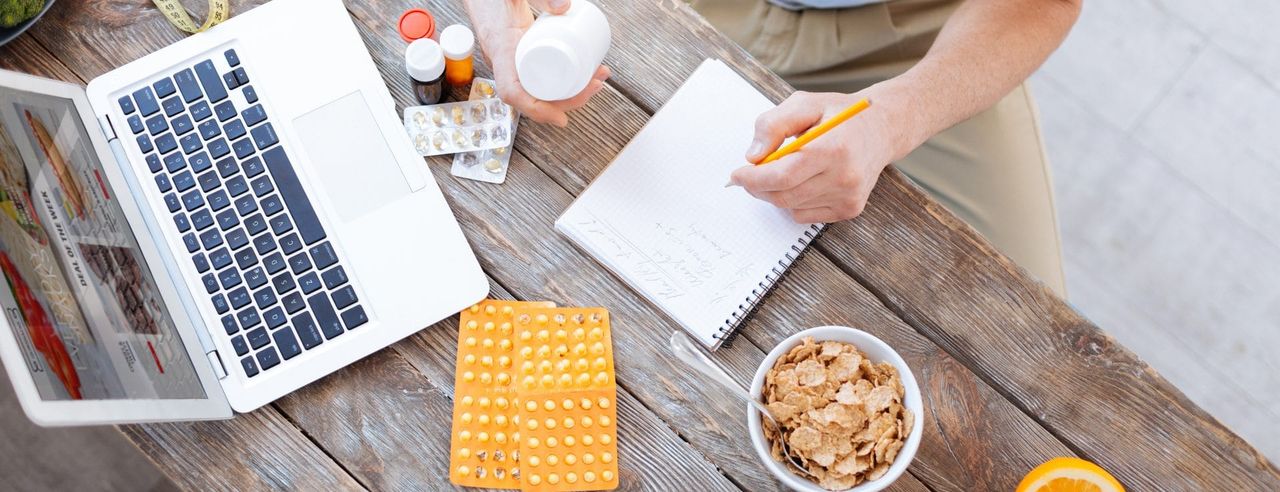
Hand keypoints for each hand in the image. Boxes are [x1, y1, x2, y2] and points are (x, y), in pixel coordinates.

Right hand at [464, 0, 610, 126]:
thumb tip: (565, 7)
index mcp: (501, 51)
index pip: (512, 92)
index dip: (536, 110)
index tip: (560, 118)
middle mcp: (506, 63)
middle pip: (536, 97)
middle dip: (569, 100)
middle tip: (597, 85)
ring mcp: (515, 63)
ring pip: (543, 90)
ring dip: (571, 92)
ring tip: (598, 78)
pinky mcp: (525, 57)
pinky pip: (542, 79)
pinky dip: (564, 82)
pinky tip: (584, 75)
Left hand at [727, 89, 905, 222]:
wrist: (882, 129)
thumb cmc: (840, 114)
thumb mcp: (804, 104)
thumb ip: (774, 125)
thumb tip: (753, 155)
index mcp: (833, 148)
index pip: (783, 175)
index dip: (754, 179)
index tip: (736, 175)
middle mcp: (844, 177)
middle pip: (784, 195)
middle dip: (758, 188)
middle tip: (748, 175)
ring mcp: (849, 197)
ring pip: (792, 207)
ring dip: (776, 193)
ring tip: (781, 171)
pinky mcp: (850, 209)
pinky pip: (805, 215)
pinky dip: (794, 201)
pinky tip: (803, 181)